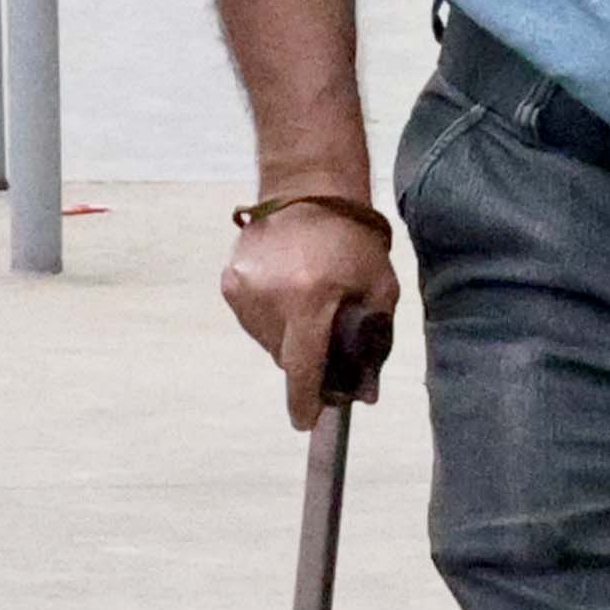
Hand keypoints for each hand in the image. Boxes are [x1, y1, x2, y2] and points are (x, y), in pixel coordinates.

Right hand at [220, 201, 399, 428]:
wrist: (308, 187)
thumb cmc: (353, 237)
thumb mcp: (380, 287)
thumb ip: (375, 340)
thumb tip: (364, 392)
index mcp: (309, 299)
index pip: (302, 367)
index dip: (304, 400)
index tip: (306, 422)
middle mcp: (269, 298)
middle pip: (283, 357)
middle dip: (304, 359)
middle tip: (323, 340)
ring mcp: (244, 290)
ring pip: (265, 341)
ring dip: (286, 336)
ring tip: (306, 304)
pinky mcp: (230, 282)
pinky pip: (252, 320)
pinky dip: (270, 318)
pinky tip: (287, 292)